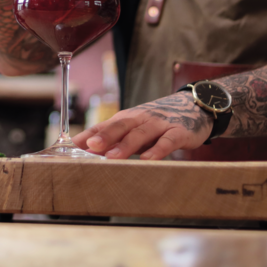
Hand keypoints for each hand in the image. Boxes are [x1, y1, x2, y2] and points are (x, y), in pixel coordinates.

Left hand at [70, 93, 213, 159]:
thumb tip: (89, 154)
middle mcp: (140, 119)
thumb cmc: (158, 123)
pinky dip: (157, 150)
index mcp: (127, 119)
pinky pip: (167, 142)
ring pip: (140, 133)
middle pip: (120, 126)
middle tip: (91, 147)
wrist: (193, 107)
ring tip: (113, 157)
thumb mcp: (135, 129)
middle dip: (104, 136)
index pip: (104, 126)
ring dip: (126, 145)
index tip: (72, 146)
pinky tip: (148, 159)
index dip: (88, 135)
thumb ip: (116, 141)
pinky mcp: (178, 132)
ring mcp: (159, 124)